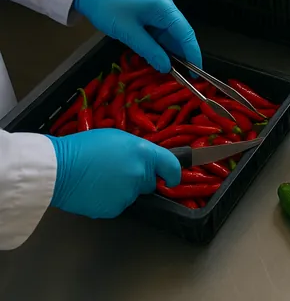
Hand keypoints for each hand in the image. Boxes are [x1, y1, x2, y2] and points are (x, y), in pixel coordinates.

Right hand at [46, 129, 180, 217]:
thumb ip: (138, 151)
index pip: (171, 166)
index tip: (172, 178)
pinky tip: (95, 190)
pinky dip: (110, 199)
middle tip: (118, 171)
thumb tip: (148, 162)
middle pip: (149, 182)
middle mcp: (140, 174)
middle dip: (139, 178)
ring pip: (133, 194)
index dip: (173, 173)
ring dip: (123, 189)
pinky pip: (118, 204)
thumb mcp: (118, 138)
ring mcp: (128, 193)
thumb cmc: (84, 147)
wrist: (58, 168)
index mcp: (143, 153)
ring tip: (101, 179)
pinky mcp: (115, 208)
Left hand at [73, 0, 201, 72]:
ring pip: (169, 36)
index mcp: (165, 8)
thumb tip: (166, 67)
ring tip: (171, 72)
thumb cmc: (108, 7)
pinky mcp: (148, 14)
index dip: (193, 54)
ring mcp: (157, 10)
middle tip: (183, 77)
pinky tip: (158, 59)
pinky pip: (159, 33)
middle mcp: (166, 8)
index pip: (186, 34)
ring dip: (169, 53)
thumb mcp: (129, 32)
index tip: (197, 72)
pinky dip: (159, 47)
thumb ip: (150, 51)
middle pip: (180, 35)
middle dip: (182, 56)